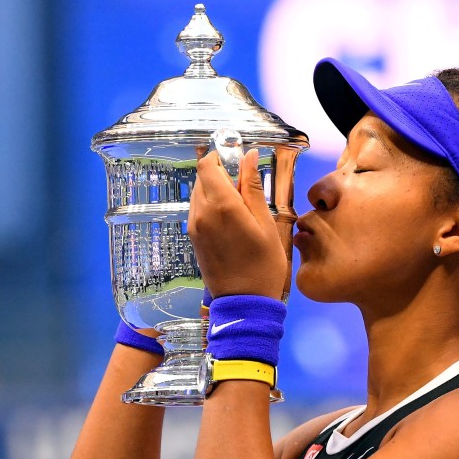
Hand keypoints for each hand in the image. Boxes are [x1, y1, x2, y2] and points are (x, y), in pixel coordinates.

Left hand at [188, 149, 288, 299]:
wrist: (243, 302)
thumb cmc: (263, 265)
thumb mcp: (266, 224)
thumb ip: (253, 188)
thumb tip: (249, 156)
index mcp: (222, 205)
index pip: (208, 165)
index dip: (222, 156)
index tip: (240, 161)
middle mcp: (201, 212)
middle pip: (202, 177)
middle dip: (221, 173)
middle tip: (246, 186)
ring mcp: (194, 225)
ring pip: (199, 192)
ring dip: (216, 190)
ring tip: (241, 206)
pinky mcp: (193, 237)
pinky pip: (198, 209)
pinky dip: (212, 205)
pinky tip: (231, 220)